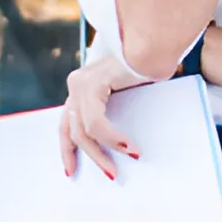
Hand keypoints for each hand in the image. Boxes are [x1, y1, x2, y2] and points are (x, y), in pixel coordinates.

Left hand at [60, 55, 144, 181]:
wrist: (155, 48)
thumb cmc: (145, 70)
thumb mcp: (120, 95)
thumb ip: (106, 111)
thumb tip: (110, 143)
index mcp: (80, 86)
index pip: (66, 124)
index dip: (67, 149)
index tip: (71, 170)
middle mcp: (76, 84)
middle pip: (73, 131)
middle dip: (91, 156)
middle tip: (109, 173)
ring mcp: (82, 83)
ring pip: (85, 130)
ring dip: (105, 151)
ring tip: (125, 161)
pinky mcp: (93, 84)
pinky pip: (97, 122)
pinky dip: (112, 138)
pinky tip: (128, 147)